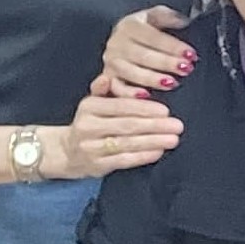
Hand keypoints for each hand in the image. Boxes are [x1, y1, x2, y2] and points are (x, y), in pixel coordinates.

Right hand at [55, 91, 183, 176]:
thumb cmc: (90, 124)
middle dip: (155, 125)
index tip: (166, 110)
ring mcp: (91, 147)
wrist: (67, 152)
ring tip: (173, 139)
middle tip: (177, 125)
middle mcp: (88, 127)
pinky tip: (159, 152)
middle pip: (126, 125)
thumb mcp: (94, 104)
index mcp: (89, 107)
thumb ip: (104, 91)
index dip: (144, 108)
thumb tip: (107, 78)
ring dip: (153, 141)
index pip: (120, 106)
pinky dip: (143, 156)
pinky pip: (124, 160)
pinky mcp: (97, 165)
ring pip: (127, 143)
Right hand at [102, 5, 192, 94]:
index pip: (152, 36)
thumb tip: (182, 21)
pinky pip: (117, 88)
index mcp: (129, 26)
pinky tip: (146, 95)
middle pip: (142, 55)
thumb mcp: (155, 16)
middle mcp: (117, 44)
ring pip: (130, 72)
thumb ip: (167, 16)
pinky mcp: (110, 78)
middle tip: (186, 68)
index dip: (172, 46)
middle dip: (166, 62)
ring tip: (172, 83)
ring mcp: (112, 62)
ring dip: (152, 78)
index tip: (190, 54)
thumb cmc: (145, 31)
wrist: (126, 42)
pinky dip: (129, 93)